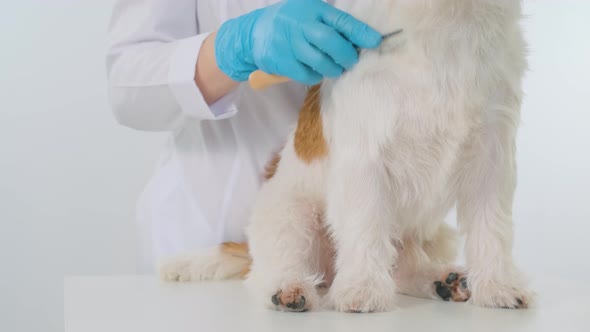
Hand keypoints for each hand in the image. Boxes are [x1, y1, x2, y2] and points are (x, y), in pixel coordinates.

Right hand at [215, 0, 381, 84]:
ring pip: (320, 61)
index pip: (341, 21)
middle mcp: (301, 24)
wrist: (254, 33)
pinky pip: (307, 74)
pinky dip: (316, 75)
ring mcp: (290, 44)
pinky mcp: (282, 61)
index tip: (376, 41)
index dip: (360, 33)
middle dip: (346, 55)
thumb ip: (332, 22)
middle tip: (351, 60)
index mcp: (313, 9)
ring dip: (333, 68)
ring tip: (335, 67)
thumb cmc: (290, 22)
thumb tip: (363, 37)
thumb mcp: (309, 11)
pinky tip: (316, 70)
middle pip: (330, 41)